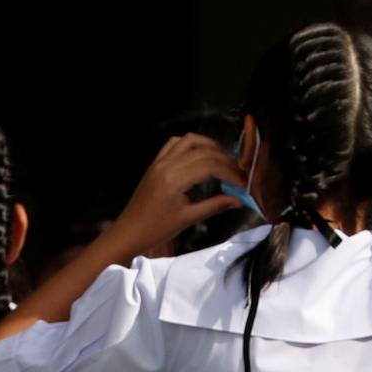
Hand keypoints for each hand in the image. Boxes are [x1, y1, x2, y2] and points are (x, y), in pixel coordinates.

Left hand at [110, 134, 246, 257]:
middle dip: (225, 160)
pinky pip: (175, 143)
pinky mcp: (156, 162)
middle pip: (203, 151)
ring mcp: (159, 161)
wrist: (129, 231)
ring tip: (223, 161)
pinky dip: (192, 144)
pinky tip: (201, 156)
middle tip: (237, 174)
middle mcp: (166, 165)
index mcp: (174, 179)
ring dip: (210, 146)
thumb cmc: (156, 229)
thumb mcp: (188, 219)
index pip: (210, 165)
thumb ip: (214, 206)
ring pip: (190, 140)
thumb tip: (238, 200)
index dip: (230, 172)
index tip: (242, 182)